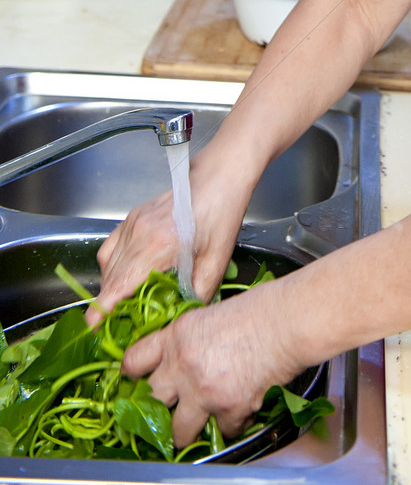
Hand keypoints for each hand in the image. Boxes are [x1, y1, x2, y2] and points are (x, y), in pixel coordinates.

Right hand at [85, 174, 246, 326]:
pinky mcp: (133, 217)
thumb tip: (182, 320)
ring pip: (107, 264)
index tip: (95, 328)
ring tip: (128, 300)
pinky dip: (114, 265)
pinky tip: (130, 273)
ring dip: (113, 284)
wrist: (220, 176)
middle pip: (110, 278)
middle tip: (122, 322)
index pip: (117, 285)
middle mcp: (139, 234)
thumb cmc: (222, 213)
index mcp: (158, 246)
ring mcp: (133, 223)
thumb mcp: (217, 260)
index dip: (102, 310)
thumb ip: (198, 294)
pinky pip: (111, 247)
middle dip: (110, 304)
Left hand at [121, 280, 305, 448]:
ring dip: (190, 428)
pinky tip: (241, 409)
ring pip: (178, 432)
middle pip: (150, 402)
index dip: (134, 374)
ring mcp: (203, 392)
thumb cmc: (260, 309)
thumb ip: (190, 339)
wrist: (288, 321)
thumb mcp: (211, 314)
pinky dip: (231, 424)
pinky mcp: (228, 410)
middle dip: (158, 408)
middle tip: (168, 409)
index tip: (139, 382)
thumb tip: (184, 360)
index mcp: (176, 336)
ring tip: (202, 421)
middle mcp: (182, 366)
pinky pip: (222, 431)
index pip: (133, 361)